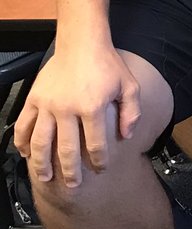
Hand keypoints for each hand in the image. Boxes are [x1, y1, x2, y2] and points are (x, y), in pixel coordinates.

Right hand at [13, 45, 141, 186]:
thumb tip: (127, 136)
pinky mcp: (35, 99)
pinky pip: (25, 124)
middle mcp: (68, 109)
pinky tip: (24, 153)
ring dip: (42, 162)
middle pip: (67, 148)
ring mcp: (48, 104)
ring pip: (41, 141)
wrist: (82, 43)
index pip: (96, 143)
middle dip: (70, 170)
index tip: (100, 169)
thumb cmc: (107, 64)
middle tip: (73, 185)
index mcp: (93, 107)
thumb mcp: (129, 86)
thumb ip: (132, 112)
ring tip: (45, 177)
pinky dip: (22, 140)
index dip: (99, 160)